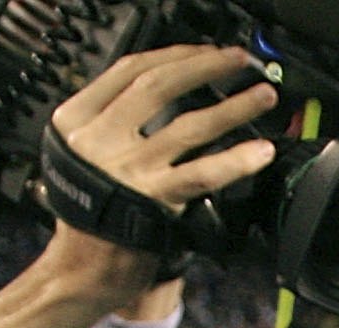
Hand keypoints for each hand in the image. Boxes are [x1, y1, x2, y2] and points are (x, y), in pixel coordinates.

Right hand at [0, 48, 278, 327]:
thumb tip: (166, 87)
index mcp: (77, 119)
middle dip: (205, 67)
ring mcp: (127, 169)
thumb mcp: (82, 152)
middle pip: (158, 86)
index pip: (128, 70)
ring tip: (261, 97)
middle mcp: (98, 139)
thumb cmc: (91, 210)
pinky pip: (202, 174)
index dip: (174, 55)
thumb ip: (113, 119)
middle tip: (238, 61)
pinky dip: (234, 160)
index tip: (204, 51)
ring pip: (187, 126)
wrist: (83, 266)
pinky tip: (260, 151)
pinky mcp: (154, 199)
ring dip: (232, 107)